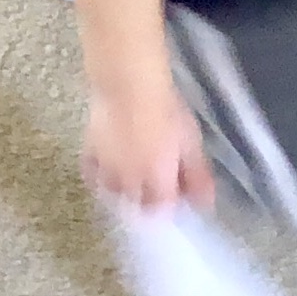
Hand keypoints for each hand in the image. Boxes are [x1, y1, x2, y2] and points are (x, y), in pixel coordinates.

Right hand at [84, 85, 212, 211]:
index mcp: (157, 182)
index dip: (170, 203)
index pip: (163, 208)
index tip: (176, 192)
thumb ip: (198, 176)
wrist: (129, 87)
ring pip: (112, 192)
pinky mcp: (90, 153)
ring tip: (132, 176)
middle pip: (136, 204)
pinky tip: (106, 167)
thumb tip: (206, 202)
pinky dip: (98, 175)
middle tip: (155, 183)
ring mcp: (107, 169)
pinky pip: (91, 173)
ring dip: (123, 189)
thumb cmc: (165, 112)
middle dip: (146, 199)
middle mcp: (130, 182)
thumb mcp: (190, 143)